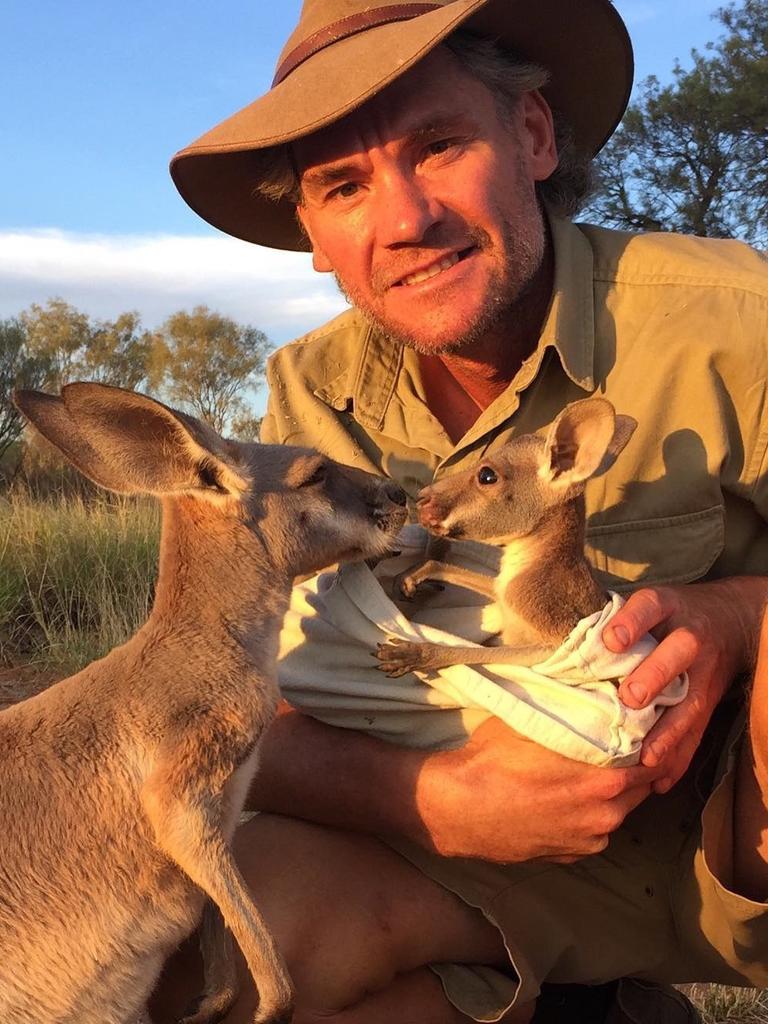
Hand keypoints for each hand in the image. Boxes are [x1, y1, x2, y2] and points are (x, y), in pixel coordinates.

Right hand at [420, 716, 662, 862]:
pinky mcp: (567, 858)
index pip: (653, 762)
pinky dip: (588, 813)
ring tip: (589, 772)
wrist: (455, 808)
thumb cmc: (491, 759)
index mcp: (604, 784)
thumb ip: (574, 717)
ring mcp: (586, 843)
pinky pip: (591, 830)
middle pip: (639, 790)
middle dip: (632, 769)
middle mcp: (604, 819)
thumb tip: (600, 697)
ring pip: (615, 812)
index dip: (651, 743)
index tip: (643, 727)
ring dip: (610, 794)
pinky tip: (566, 797)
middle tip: (619, 745)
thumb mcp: (534, 723)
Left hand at [602, 579, 767, 793]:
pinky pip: (698, 731)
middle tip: (630, 699)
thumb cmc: (666, 615)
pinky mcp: (711, 700)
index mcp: (667, 606)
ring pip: (692, 700)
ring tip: (647, 757)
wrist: (729, 620)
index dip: (632, 622)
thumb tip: (564, 643)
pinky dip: (680, 758)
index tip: (611, 641)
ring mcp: (705, 671)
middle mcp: (691, 637)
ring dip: (669, 731)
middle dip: (655, 675)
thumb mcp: (645, 603)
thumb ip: (612, 618)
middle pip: (678, 652)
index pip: (650, 607)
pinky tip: (659, 782)